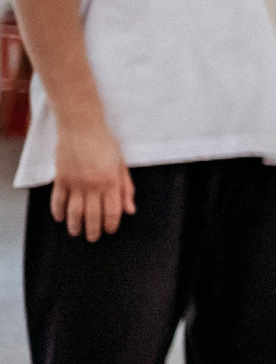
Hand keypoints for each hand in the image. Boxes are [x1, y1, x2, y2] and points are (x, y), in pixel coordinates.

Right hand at [51, 118, 134, 239]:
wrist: (81, 126)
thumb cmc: (105, 143)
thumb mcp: (121, 164)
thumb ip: (126, 188)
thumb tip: (130, 210)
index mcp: (111, 182)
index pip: (113, 212)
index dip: (112, 225)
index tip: (110, 231)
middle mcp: (93, 185)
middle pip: (93, 216)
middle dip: (93, 230)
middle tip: (93, 237)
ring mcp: (75, 183)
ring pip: (74, 213)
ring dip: (75, 226)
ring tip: (76, 233)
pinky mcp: (60, 179)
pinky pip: (57, 201)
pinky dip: (58, 212)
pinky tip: (61, 218)